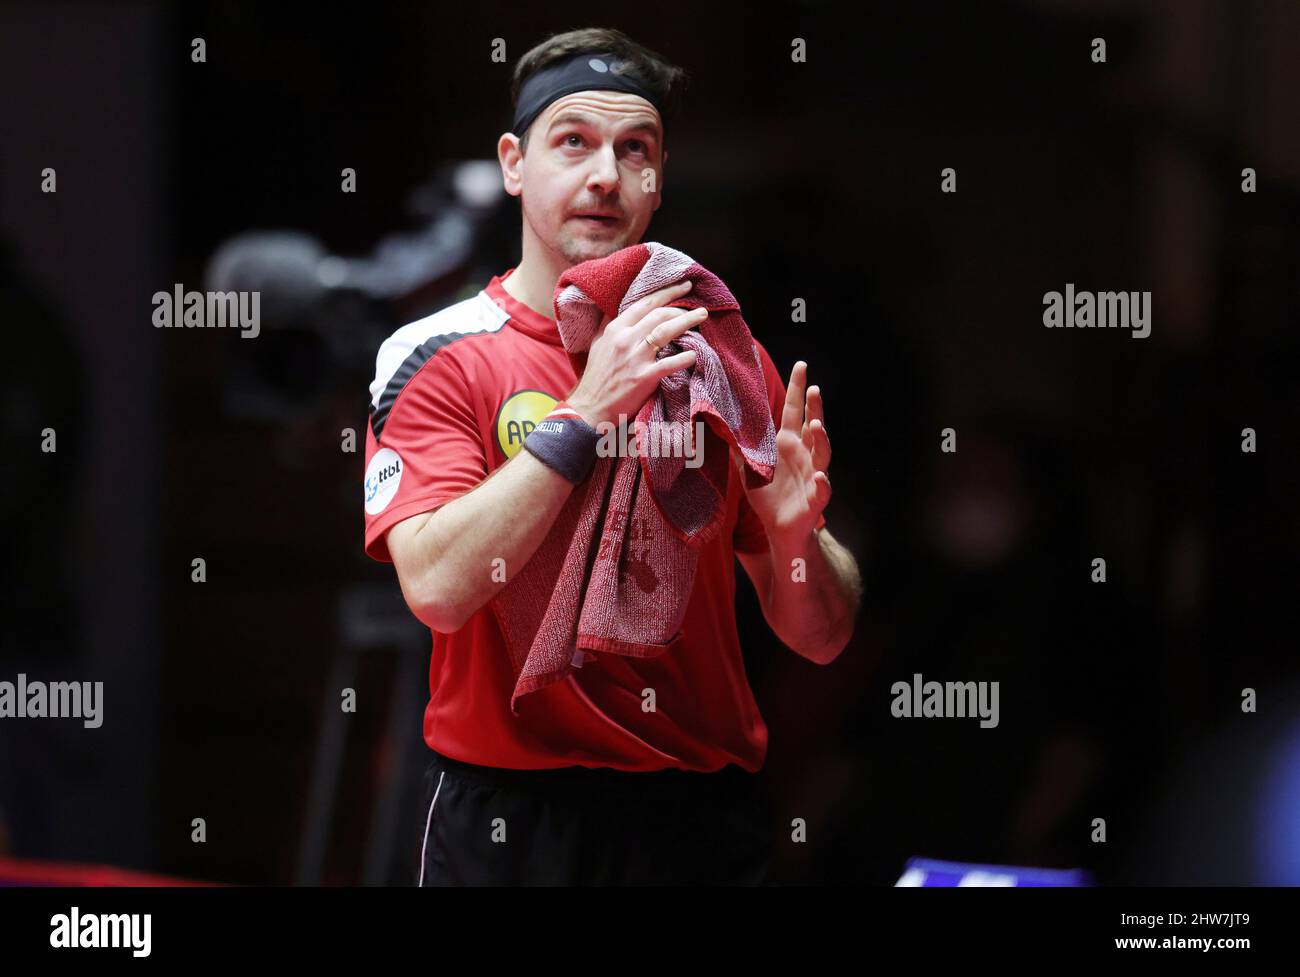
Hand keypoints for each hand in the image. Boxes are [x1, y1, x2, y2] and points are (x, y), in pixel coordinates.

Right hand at [566, 280, 705, 426]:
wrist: (589, 407)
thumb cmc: (595, 377)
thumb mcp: (596, 344)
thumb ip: (607, 324)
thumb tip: (612, 306)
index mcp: (615, 329)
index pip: (644, 303)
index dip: (666, 292)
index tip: (683, 286)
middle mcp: (625, 339)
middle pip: (658, 314)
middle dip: (681, 307)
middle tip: (698, 308)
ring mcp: (634, 358)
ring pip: (665, 332)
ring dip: (686, 322)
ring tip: (702, 317)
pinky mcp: (643, 377)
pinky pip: (668, 364)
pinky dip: (684, 358)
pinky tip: (695, 354)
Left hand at [740, 360, 831, 543]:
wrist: (779, 528)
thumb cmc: (767, 494)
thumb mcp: (747, 467)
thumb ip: (737, 445)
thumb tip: (716, 421)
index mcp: (789, 443)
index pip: (795, 411)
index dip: (798, 389)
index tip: (802, 366)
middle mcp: (805, 454)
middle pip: (813, 426)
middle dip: (815, 408)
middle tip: (814, 388)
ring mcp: (814, 475)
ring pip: (822, 454)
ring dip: (822, 439)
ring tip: (817, 425)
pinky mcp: (816, 498)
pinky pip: (823, 489)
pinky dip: (823, 483)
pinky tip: (820, 477)